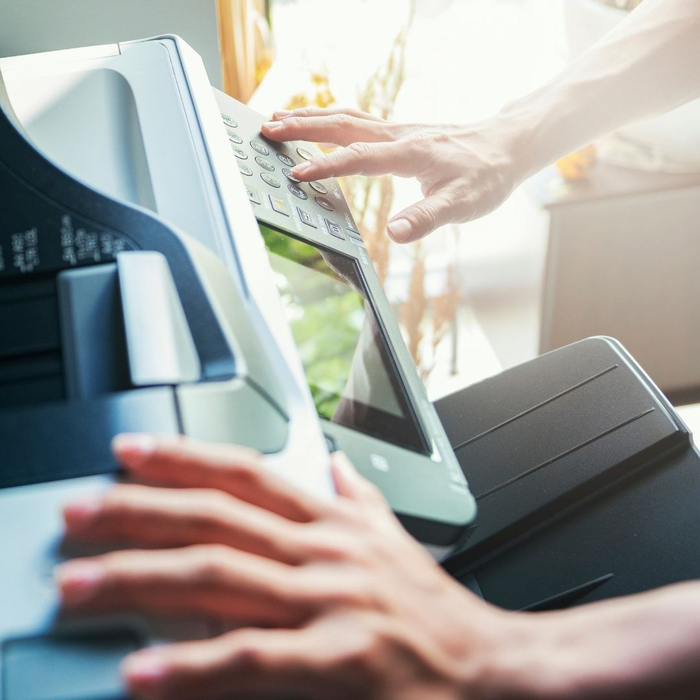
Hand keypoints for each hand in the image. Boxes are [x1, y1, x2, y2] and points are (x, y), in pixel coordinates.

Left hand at [57, 435, 533, 699]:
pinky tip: (142, 672)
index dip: (184, 457)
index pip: (245, 475)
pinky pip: (251, 658)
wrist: (492, 666)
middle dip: (139, 512)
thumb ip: (361, 497)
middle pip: (216, 519)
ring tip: (81, 584)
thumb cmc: (434, 607)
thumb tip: (338, 464)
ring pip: (221, 578)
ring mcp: (329, 603)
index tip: (129, 452)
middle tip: (78, 512)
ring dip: (142, 579)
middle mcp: (323, 552)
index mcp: (331, 522)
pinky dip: (192, 666)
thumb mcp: (396, 538)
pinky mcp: (338, 662)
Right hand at [261, 108, 525, 242]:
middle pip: (342, 124)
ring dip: (311, 116)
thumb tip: (394, 235)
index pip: (358, 157)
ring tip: (279, 118)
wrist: (506, 146)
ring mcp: (398, 130)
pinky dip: (331, 119)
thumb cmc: (486, 176)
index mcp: (409, 153)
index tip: (296, 173)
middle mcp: (398, 135)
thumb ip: (426, 218)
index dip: (326, 165)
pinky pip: (358, 120)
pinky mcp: (400, 132)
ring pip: (347, 117)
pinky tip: (322, 124)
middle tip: (267, 128)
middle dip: (302, 127)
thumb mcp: (462, 204)